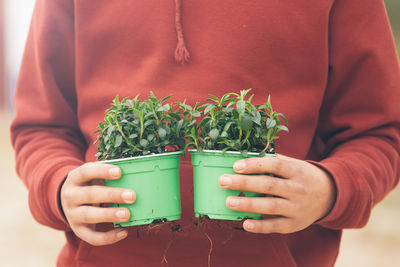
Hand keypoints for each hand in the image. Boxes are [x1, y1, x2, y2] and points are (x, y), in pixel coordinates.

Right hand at [61, 163, 135, 245]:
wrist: (67, 201)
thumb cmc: (88, 184)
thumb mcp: (92, 176)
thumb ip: (107, 176)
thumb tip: (134, 178)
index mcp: (75, 178)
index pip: (86, 172)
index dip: (102, 171)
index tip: (119, 172)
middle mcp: (70, 196)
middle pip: (90, 194)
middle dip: (111, 195)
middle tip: (131, 196)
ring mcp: (72, 214)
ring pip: (89, 215)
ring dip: (109, 215)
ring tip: (127, 214)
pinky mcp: (78, 230)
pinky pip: (92, 237)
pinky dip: (108, 237)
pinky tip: (123, 232)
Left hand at [218, 154, 335, 233]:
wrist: (329, 195)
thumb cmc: (301, 176)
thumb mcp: (293, 164)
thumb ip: (272, 162)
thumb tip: (242, 160)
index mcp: (297, 170)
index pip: (275, 165)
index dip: (255, 165)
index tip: (236, 166)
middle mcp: (298, 189)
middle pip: (269, 185)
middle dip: (244, 183)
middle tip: (223, 181)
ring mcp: (297, 208)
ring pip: (270, 206)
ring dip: (248, 204)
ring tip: (229, 202)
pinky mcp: (295, 224)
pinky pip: (275, 226)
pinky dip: (260, 226)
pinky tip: (245, 223)